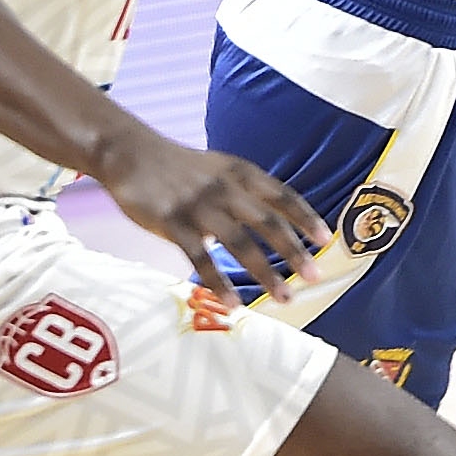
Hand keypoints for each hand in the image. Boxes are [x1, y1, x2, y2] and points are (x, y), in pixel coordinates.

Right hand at [96, 130, 329, 300]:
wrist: (129, 152)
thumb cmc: (179, 166)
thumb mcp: (220, 168)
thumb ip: (245, 192)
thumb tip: (272, 223)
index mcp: (242, 173)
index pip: (283, 196)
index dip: (306, 218)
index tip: (325, 239)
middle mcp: (227, 188)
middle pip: (269, 223)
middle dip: (294, 252)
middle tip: (314, 277)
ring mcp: (199, 205)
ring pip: (240, 244)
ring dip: (265, 273)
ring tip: (284, 298)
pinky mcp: (172, 222)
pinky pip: (199, 258)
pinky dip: (218, 282)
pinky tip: (233, 303)